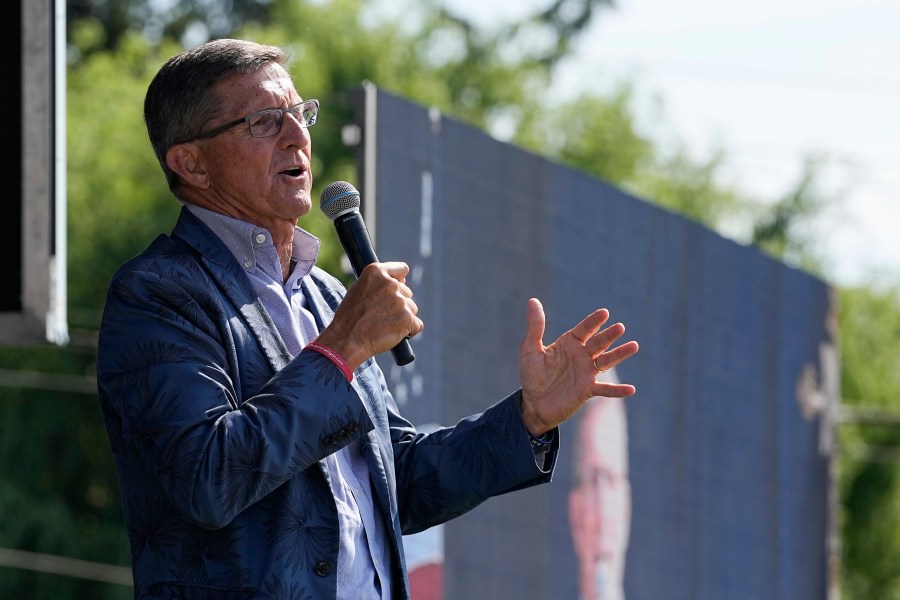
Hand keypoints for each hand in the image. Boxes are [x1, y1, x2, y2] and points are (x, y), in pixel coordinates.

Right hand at [315, 262, 422, 368]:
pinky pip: (417, 325)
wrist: (347, 340)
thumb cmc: (350, 318)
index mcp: (376, 272)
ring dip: (403, 318)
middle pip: (407, 293)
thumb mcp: (359, 290)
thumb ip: (379, 282)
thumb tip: (403, 281)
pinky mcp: (408, 318)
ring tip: (383, 326)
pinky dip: (409, 331)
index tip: (392, 292)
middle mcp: (390, 284)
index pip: (401, 269)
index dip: (399, 281)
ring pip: (412, 309)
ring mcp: (400, 301)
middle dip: (398, 304)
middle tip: (380, 316)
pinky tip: (392, 334)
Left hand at [518, 298, 638, 436]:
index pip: (584, 329)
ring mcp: (586, 373)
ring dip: (619, 354)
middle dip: (609, 335)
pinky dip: (617, 390)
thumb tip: (532, 300)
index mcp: (569, 343)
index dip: (594, 321)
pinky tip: (631, 389)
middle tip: (620, 327)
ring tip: (634, 346)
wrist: (532, 403)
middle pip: (598, 343)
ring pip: (606, 361)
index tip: (604, 312)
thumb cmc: (532, 374)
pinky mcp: (587, 391)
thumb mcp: (530, 349)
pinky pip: (605, 390)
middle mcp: (581, 356)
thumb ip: (535, 326)